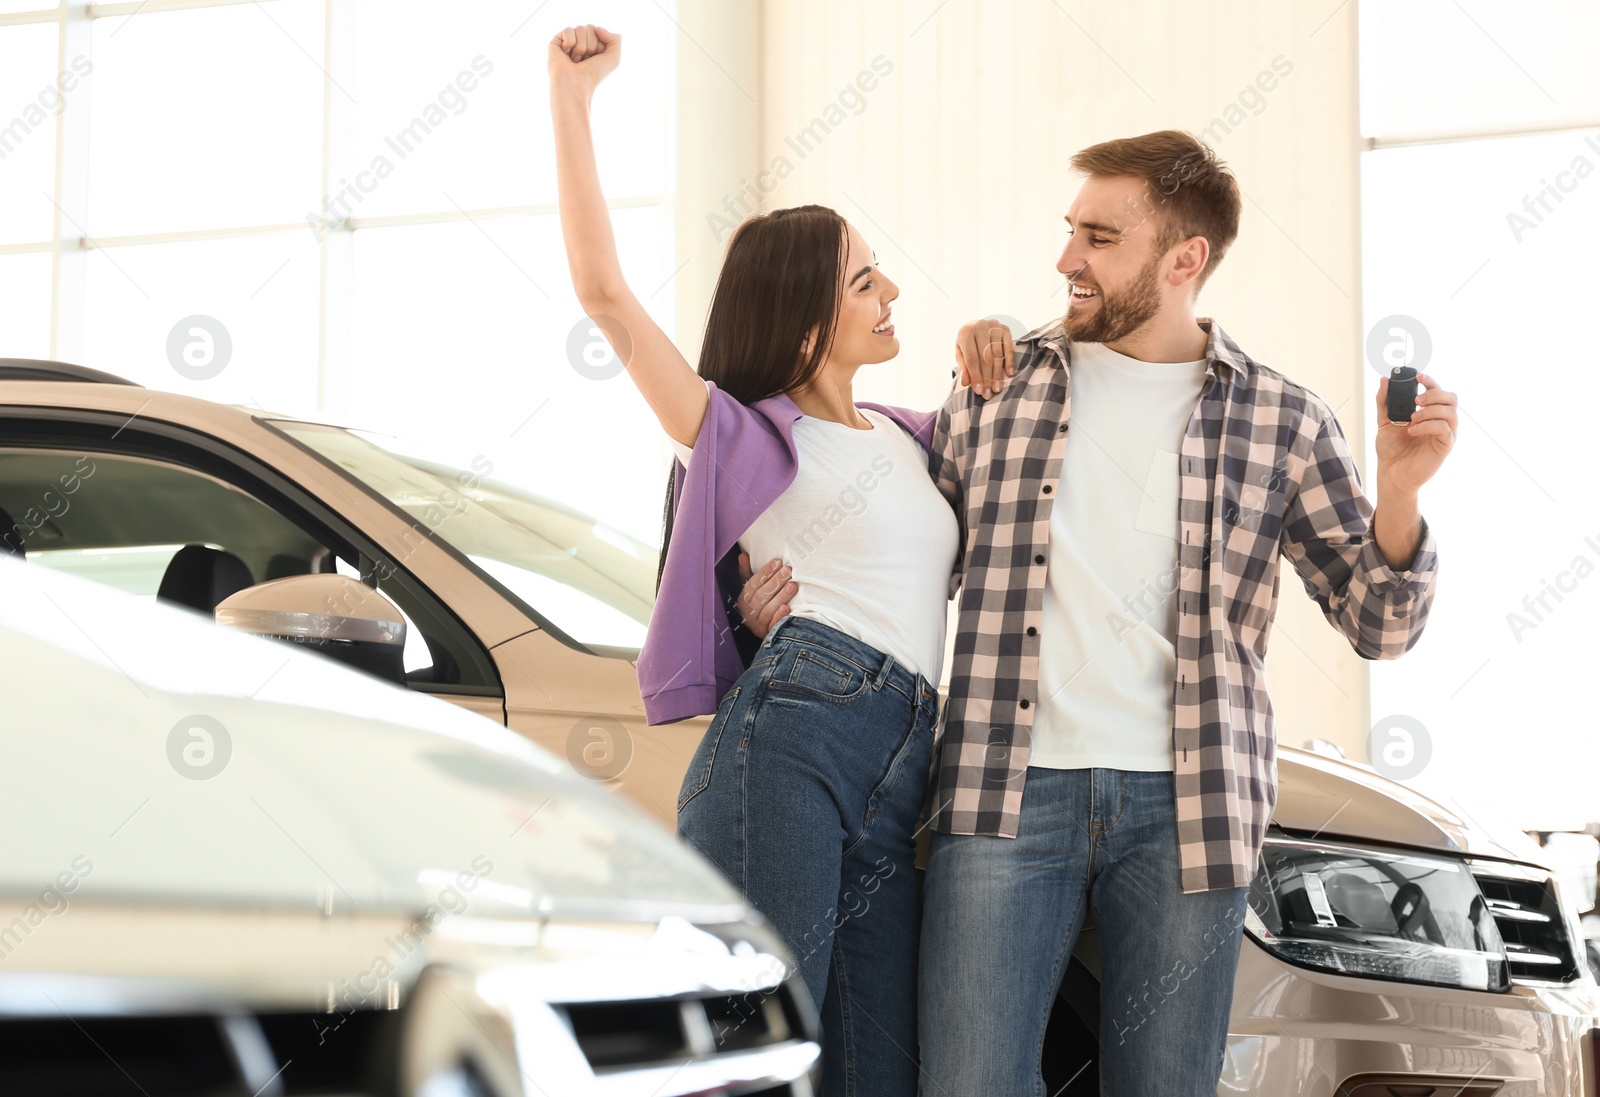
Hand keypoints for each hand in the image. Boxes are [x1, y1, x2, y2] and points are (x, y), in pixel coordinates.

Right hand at [548, 24, 620, 95]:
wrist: (576, 84)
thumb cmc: (593, 74)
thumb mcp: (614, 58)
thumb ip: (616, 39)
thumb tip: (597, 28)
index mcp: (593, 45)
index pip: (599, 30)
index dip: (600, 45)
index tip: (595, 59)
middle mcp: (581, 42)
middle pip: (590, 27)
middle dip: (591, 45)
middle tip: (585, 60)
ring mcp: (569, 41)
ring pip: (580, 29)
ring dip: (581, 47)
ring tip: (576, 60)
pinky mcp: (557, 41)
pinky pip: (568, 30)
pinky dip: (570, 43)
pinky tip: (566, 54)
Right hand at [735, 553, 794, 639]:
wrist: (769, 630)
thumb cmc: (762, 604)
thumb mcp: (754, 589)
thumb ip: (748, 573)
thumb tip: (742, 555)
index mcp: (743, 600)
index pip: (752, 584)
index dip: (765, 572)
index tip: (778, 561)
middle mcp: (748, 613)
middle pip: (761, 596)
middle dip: (775, 582)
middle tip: (788, 570)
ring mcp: (758, 625)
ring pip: (767, 610)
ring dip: (780, 597)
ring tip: (793, 585)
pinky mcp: (768, 634)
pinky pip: (773, 625)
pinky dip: (779, 616)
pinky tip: (787, 608)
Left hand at [954, 318, 1015, 399]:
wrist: (977, 325)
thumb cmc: (967, 343)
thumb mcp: (960, 353)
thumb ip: (963, 367)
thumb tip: (966, 383)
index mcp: (965, 332)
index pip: (972, 358)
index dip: (976, 376)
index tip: (979, 391)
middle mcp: (980, 326)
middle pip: (985, 357)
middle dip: (987, 378)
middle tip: (989, 394)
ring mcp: (994, 326)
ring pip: (997, 354)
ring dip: (998, 373)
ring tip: (997, 388)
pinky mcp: (1005, 329)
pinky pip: (1009, 347)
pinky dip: (1010, 361)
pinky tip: (1009, 374)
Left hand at [1374, 370, 1456, 495]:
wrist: (1392, 474)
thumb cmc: (1391, 449)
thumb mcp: (1384, 421)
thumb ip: (1384, 401)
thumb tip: (1384, 380)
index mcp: (1430, 413)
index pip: (1438, 391)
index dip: (1431, 381)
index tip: (1418, 376)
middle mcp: (1441, 421)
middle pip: (1451, 398)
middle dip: (1434, 394)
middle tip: (1416, 400)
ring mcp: (1445, 433)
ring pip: (1451, 412)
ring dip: (1430, 410)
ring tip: (1412, 418)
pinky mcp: (1445, 446)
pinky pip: (1444, 429)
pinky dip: (1428, 425)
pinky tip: (1412, 430)